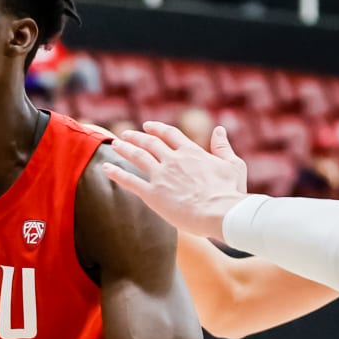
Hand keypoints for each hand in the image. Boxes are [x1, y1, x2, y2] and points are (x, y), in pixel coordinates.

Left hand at [103, 122, 248, 241]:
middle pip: (150, 143)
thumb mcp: (233, 165)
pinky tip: (105, 168)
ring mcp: (161, 176)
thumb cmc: (230, 192)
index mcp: (191, 152)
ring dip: (124, 149)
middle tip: (126, 135)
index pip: (170, 134)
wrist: (221, 212)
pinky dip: (116, 173)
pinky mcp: (153, 194)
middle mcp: (173, 160)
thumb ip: (223, 147)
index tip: (148, 126)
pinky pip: (130, 181)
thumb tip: (219, 130)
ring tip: (115, 144)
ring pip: (137, 156)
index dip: (157, 129)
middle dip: (136, 137)